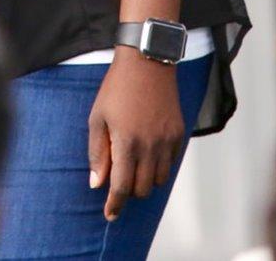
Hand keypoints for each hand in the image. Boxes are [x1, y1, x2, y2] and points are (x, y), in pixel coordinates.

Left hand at [87, 49, 183, 221]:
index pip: (122, 187)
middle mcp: (150, 146)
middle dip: (129, 192)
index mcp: (126, 143)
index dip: (115, 205)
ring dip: (145, 180)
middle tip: (119, 181)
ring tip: (133, 165)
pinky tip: (148, 153)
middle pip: (142, 189)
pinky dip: (159, 166)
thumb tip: (97, 183)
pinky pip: (171, 163)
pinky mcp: (178, 133)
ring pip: (158, 180)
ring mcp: (167, 141)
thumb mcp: (97, 117)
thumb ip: (97, 153)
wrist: (147, 62)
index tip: (110, 215)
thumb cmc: (116, 88)